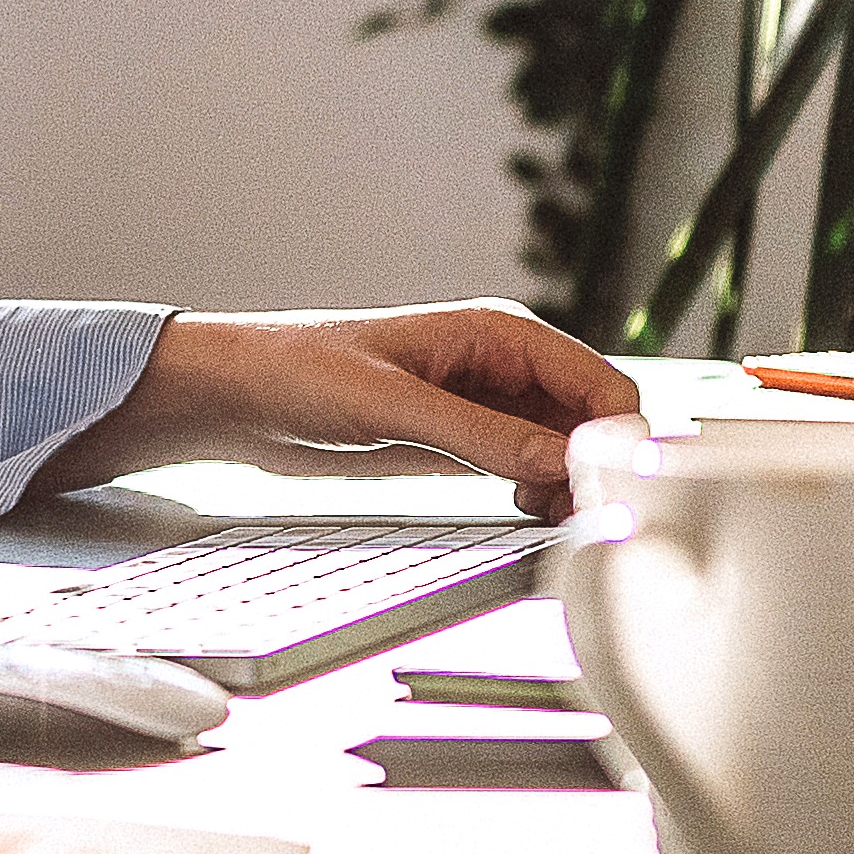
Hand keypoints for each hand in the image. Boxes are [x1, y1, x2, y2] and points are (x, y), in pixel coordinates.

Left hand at [50, 302, 640, 515]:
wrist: (235, 398)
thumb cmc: (297, 373)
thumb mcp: (390, 407)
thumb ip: (478, 434)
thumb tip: (559, 459)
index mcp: (496, 334)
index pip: (597, 382)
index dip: (619, 436)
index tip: (616, 489)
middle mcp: (502, 366)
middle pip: (592, 419)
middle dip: (601, 465)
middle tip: (588, 516)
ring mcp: (486, 406)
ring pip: (566, 448)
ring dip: (572, 484)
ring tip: (556, 519)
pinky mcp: (462, 442)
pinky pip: (529, 467)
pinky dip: (540, 491)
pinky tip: (526, 512)